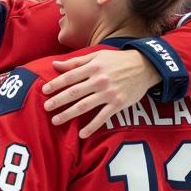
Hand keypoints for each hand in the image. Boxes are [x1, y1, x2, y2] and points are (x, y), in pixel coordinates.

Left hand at [42, 48, 159, 137]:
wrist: (145, 67)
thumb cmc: (118, 60)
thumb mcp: (98, 56)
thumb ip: (76, 62)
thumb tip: (55, 65)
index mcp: (93, 67)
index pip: (70, 77)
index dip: (56, 84)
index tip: (44, 91)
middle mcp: (99, 80)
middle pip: (74, 92)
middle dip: (58, 101)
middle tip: (46, 108)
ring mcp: (108, 93)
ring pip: (84, 106)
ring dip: (68, 114)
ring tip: (56, 120)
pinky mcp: (117, 104)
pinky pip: (102, 118)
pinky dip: (91, 127)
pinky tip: (81, 134)